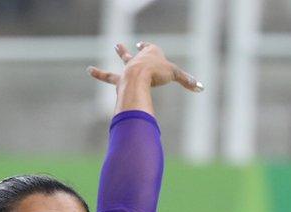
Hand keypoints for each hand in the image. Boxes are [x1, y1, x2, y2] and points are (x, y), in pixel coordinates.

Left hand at [87, 41, 203, 91]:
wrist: (139, 77)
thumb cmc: (157, 73)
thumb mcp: (176, 75)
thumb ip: (187, 81)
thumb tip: (201, 88)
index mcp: (151, 54)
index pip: (149, 48)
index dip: (147, 46)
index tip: (142, 43)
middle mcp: (137, 60)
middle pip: (131, 55)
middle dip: (124, 51)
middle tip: (116, 46)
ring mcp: (127, 70)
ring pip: (117, 66)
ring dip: (106, 66)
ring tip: (91, 66)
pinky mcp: (119, 79)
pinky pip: (106, 76)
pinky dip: (99, 74)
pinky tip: (89, 70)